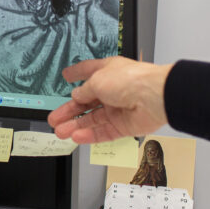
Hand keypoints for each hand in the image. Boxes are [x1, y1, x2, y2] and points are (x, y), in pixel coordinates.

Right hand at [47, 57, 172, 143]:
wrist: (154, 97)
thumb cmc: (131, 80)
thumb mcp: (97, 80)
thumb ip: (84, 91)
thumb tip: (76, 96)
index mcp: (108, 72)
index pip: (88, 71)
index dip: (76, 73)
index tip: (66, 76)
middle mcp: (113, 90)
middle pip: (86, 102)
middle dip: (69, 111)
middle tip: (55, 118)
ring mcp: (118, 108)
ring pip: (92, 120)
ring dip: (75, 126)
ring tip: (60, 132)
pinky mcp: (124, 126)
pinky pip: (103, 132)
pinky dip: (90, 135)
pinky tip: (77, 137)